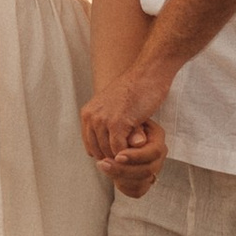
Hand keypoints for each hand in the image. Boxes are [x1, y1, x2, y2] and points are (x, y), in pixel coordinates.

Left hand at [81, 50, 175, 172]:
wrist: (148, 74)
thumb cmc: (135, 89)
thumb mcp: (114, 108)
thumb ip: (109, 127)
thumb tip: (112, 155)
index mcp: (88, 113)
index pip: (90, 146)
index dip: (105, 154)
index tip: (119, 157)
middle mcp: (91, 117)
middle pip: (98, 151)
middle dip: (114, 158)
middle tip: (129, 161)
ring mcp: (103, 120)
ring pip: (108, 152)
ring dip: (122, 157)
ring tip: (135, 156)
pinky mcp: (117, 123)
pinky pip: (119, 150)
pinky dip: (128, 154)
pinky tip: (138, 150)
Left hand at [105, 120, 168, 199]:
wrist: (121, 129)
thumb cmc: (124, 119)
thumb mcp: (128, 119)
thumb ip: (133, 130)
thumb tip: (137, 143)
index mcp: (158, 138)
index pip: (154, 152)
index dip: (136, 156)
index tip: (117, 156)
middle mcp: (159, 155)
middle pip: (148, 170)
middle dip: (123, 169)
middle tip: (102, 164)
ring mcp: (153, 169)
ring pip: (143, 183)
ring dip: (121, 178)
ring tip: (104, 168)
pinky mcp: (144, 180)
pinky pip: (138, 191)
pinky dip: (124, 187)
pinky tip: (112, 177)